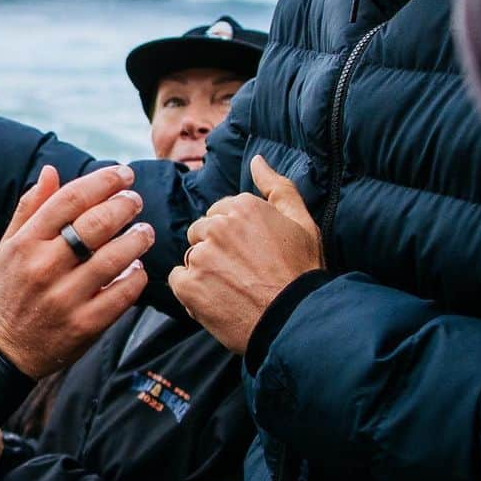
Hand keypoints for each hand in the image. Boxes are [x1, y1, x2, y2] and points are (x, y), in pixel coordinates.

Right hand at [0, 163, 151, 377]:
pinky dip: (137, 276)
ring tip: (144, 232)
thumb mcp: (10, 246)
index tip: (123, 174)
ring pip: (115, 258)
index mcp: (25, 243)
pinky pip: (123, 293)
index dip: (102, 181)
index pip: (69, 199)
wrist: (9, 347)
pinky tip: (137, 267)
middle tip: (135, 201)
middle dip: (125, 205)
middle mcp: (44, 268)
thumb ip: (30, 208)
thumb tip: (52, 171)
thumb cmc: (13, 288)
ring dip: (137, 239)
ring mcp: (65, 298)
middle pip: (96, 224)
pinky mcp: (85, 324)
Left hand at [168, 155, 323, 353]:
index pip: (221, 213)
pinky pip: (178, 280)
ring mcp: (200, 256)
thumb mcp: (302, 222)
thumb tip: (257, 160)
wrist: (296, 320)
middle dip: (216, 249)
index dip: (236, 236)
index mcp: (243, 207)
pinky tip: (218, 299)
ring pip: (192, 255)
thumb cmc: (302, 272)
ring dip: (206, 270)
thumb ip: (277, 186)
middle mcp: (218, 227)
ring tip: (234, 288)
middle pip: (202, 232)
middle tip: (243, 272)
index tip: (252, 254)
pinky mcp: (188, 285)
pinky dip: (192, 291)